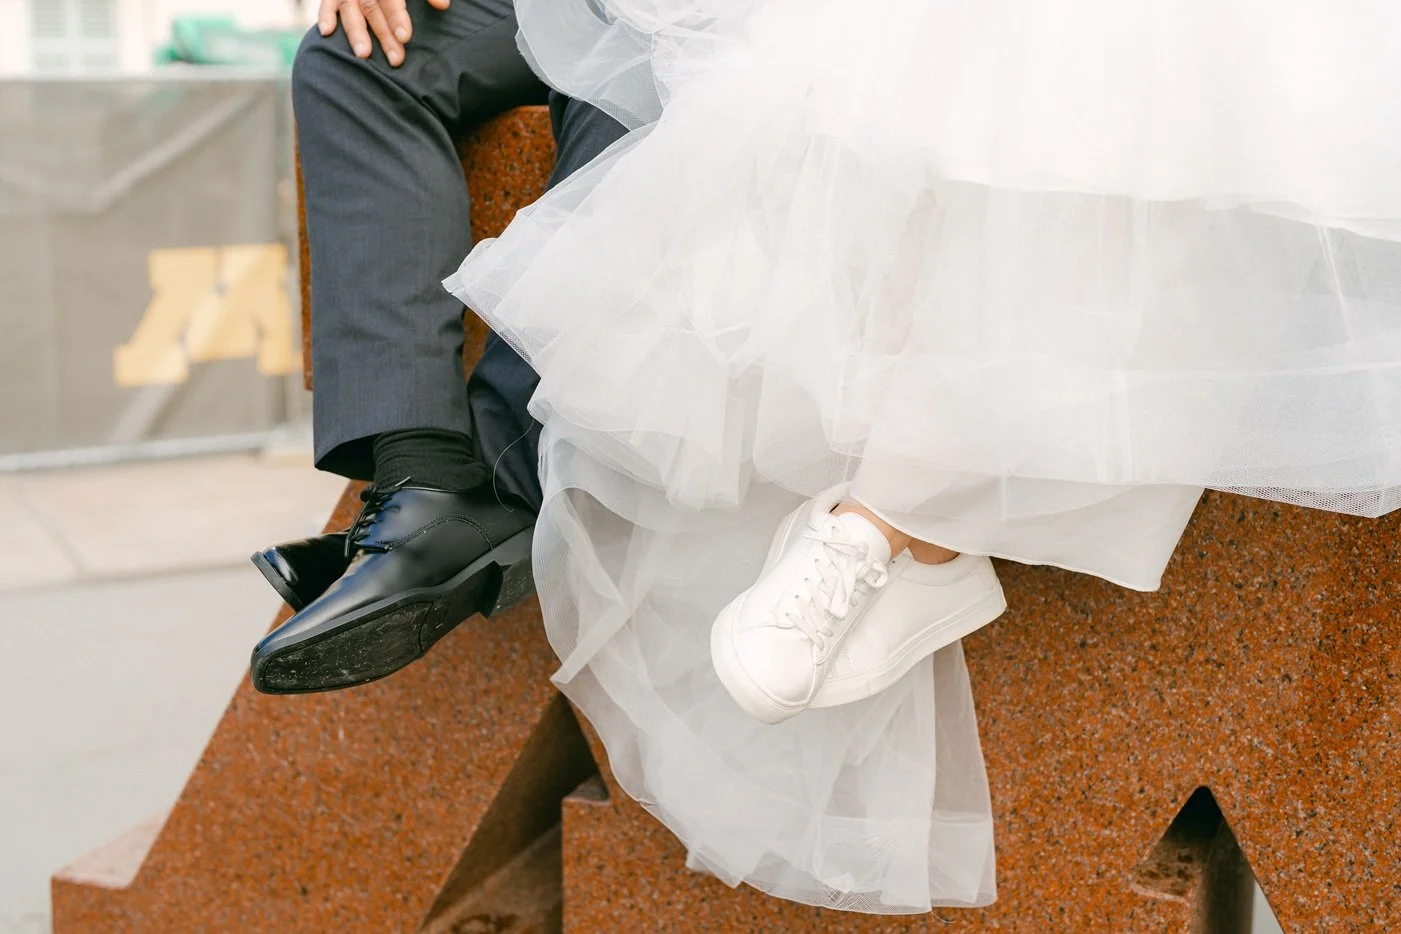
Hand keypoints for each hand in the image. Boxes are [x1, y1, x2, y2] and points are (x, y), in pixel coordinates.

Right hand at [319, 0, 449, 66]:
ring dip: (356, 32)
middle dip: (384, 34)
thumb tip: (443, 6)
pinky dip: (325, 15)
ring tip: (363, 55)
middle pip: (374, 9)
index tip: (405, 37)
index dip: (397, 16)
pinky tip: (326, 32)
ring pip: (351, 9)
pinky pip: (328, 2)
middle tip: (395, 59)